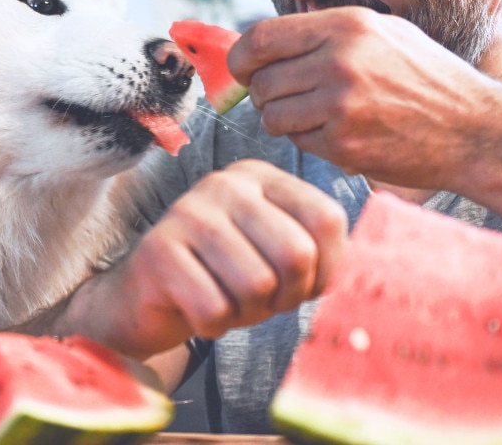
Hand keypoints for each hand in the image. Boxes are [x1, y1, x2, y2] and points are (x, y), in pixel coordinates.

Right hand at [87, 159, 346, 358]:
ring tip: (226, 301)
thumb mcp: (272, 255)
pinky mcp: (158, 251)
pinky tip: (196, 309)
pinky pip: (215, 309)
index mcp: (260, 177)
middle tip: (261, 301)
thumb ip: (314, 250)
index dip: (328, 268)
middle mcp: (225, 184)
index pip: (326, 218)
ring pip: (257, 285)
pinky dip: (213, 325)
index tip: (305, 286)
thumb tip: (359, 273)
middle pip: (296, 254)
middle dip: (286, 296)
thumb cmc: (220, 278)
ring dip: (247, 312)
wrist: (143, 300)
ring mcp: (187, 213)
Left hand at [228, 7, 498, 188]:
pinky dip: (310, 141)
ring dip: (286, 120)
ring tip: (319, 117)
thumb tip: (264, 45)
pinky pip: (298, 142)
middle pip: (261, 81)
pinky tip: (341, 134)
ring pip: (272, 115)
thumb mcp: (382, 34)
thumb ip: (325, 34)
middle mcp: (339, 60)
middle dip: (267, 94)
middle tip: (291, 100)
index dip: (242, 58)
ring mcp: (341, 103)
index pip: (260, 38)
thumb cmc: (427, 80)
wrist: (473, 128)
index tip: (243, 70)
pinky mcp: (344, 143)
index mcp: (346, 26)